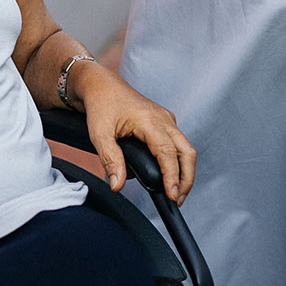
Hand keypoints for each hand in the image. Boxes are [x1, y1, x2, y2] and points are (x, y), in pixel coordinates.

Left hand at [71, 65, 195, 206]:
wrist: (102, 85)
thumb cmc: (101, 105)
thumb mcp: (99, 134)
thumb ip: (110, 160)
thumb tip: (118, 185)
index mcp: (149, 120)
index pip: (168, 152)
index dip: (172, 176)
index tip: (172, 195)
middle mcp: (163, 119)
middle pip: (186, 152)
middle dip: (186, 178)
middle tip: (177, 200)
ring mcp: (166, 120)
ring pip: (185, 148)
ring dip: (184, 172)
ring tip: (174, 192)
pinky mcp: (164, 123)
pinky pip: (177, 144)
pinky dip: (177, 161)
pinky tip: (167, 176)